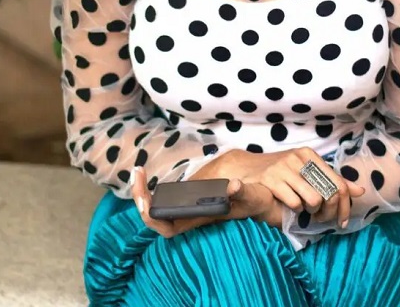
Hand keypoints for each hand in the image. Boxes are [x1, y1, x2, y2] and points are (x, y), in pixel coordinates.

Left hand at [131, 167, 282, 237]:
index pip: (167, 229)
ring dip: (144, 192)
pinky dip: (155, 188)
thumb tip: (232, 185)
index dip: (152, 217)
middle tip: (137, 173)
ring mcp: (189, 208)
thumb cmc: (256, 202)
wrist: (262, 201)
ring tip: (139, 171)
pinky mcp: (191, 198)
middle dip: (141, 198)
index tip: (144, 199)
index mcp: (200, 220)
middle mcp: (190, 217)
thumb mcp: (253, 196)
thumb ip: (243, 192)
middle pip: (156, 217)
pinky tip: (150, 174)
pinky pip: (166, 198)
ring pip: (158, 207)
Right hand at [191, 148, 364, 227]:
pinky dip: (295, 210)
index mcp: (309, 155)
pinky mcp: (272, 179)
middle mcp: (298, 158)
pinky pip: (295, 203)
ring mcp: (284, 167)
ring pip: (313, 199)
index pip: (338, 183)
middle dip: (327, 211)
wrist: (245, 168)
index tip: (342, 221)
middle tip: (320, 217)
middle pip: (328, 193)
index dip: (343, 206)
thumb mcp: (305, 171)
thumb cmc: (280, 171)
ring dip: (310, 211)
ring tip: (304, 210)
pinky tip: (290, 206)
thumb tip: (360, 190)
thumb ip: (331, 180)